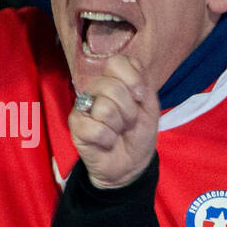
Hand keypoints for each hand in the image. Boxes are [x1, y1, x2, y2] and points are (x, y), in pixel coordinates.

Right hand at [68, 55, 159, 189]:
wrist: (131, 164)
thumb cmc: (138, 134)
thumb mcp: (150, 107)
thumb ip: (144, 84)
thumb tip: (133, 74)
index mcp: (114, 80)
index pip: (117, 62)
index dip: (133, 79)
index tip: (140, 97)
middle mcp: (96, 89)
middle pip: (112, 86)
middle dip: (129, 110)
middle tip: (129, 122)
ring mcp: (83, 106)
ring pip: (104, 107)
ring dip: (118, 125)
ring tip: (118, 131)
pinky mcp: (76, 126)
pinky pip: (95, 128)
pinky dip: (108, 139)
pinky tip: (107, 141)